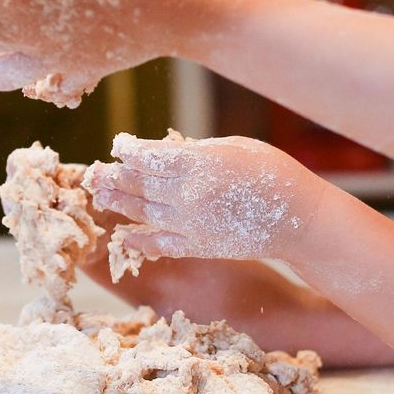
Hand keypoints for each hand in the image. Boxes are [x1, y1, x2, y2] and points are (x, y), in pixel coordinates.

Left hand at [86, 134, 326, 261]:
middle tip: (95, 173)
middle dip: (116, 177)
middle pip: (140, 184)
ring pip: (144, 213)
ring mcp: (192, 223)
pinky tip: (125, 236)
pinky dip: (140, 240)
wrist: (298, 217)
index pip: (151, 156)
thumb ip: (196, 150)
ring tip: (102, 197)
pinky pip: (161, 244)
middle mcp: (189, 193)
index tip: (118, 147)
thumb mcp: (234, 147)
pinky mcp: (199, 246)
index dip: (130, 152)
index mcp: (199, 162)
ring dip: (119, 204)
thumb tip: (165, 151)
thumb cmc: (271, 172)